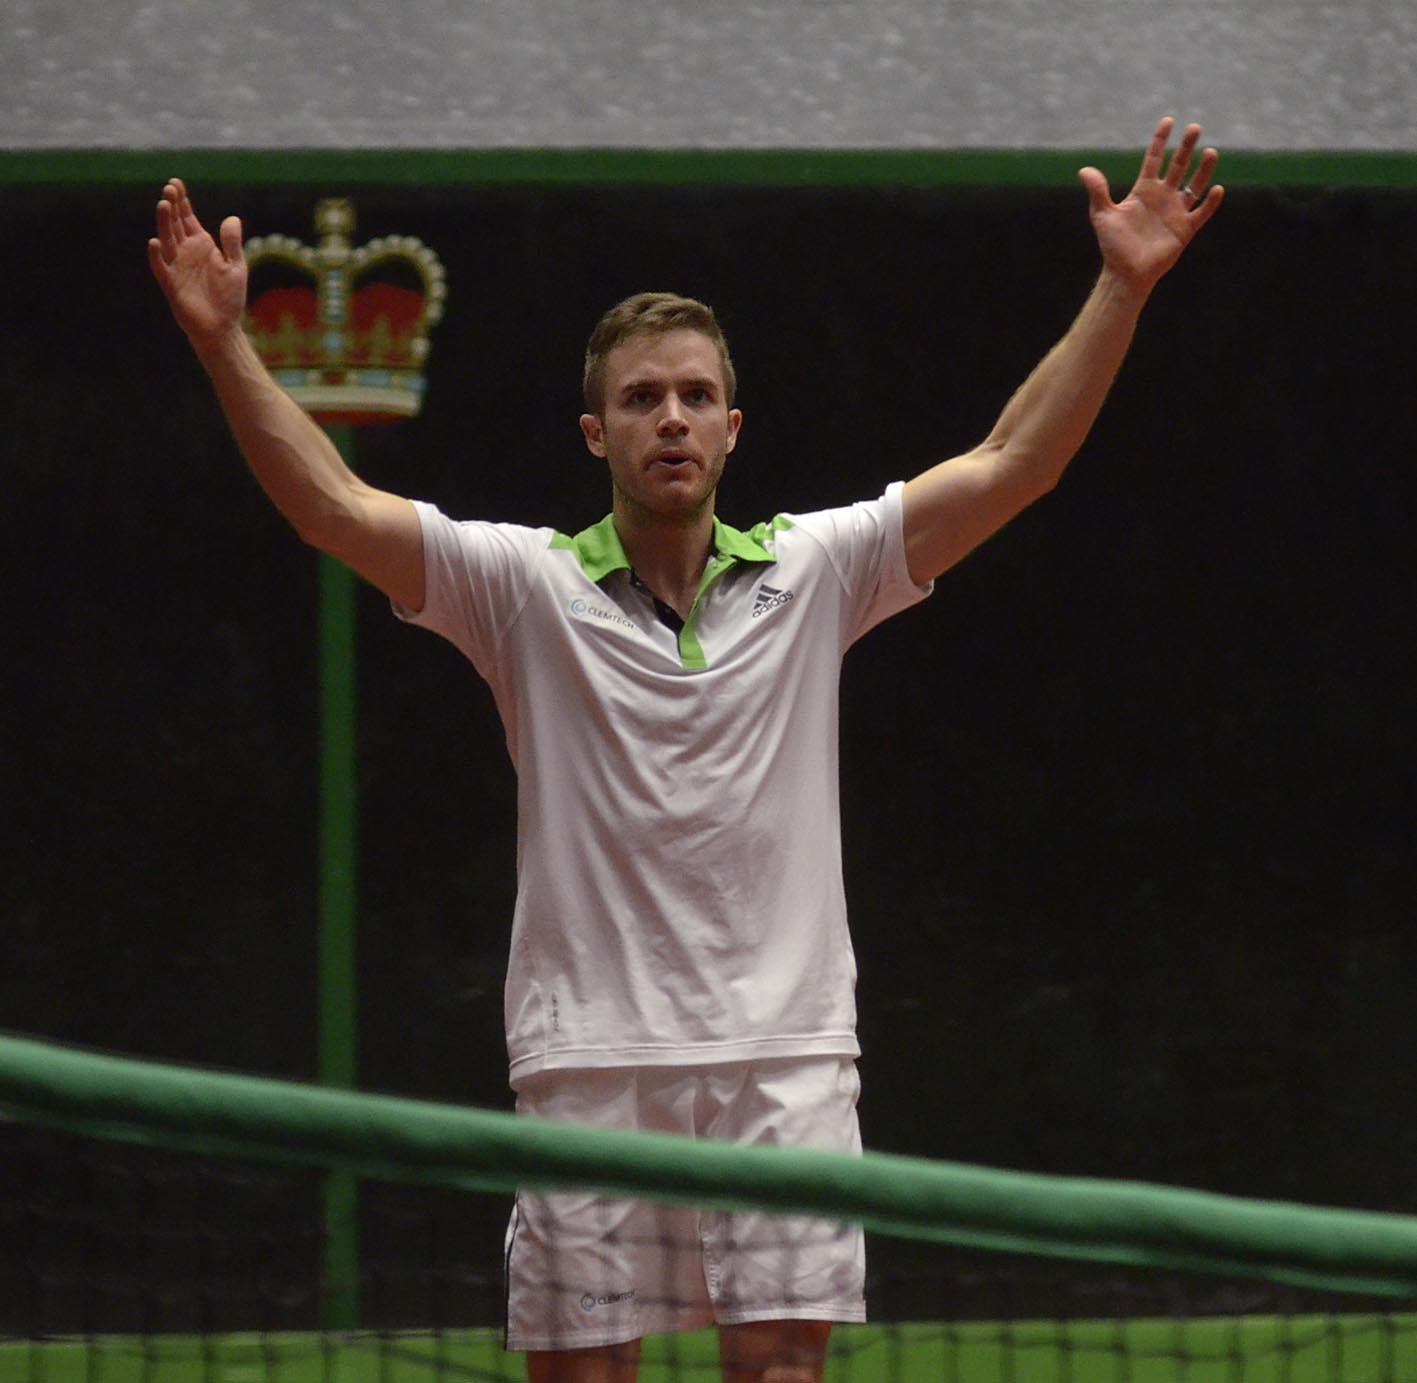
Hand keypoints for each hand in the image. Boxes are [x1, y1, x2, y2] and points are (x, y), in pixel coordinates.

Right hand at [147, 179, 247, 347]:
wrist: (223, 326)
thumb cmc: (230, 297)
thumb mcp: (236, 267)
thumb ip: (231, 243)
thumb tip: (232, 218)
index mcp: (201, 245)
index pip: (187, 218)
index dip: (182, 201)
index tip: (176, 183)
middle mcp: (186, 252)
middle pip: (175, 224)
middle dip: (172, 206)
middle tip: (170, 189)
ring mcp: (177, 266)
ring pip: (166, 240)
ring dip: (164, 223)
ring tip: (164, 205)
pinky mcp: (171, 284)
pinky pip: (161, 267)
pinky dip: (157, 256)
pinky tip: (155, 242)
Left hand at [1078, 116, 1223, 294]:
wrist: (1125, 273)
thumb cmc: (1113, 246)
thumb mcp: (1102, 216)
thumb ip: (1098, 192)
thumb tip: (1083, 171)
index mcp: (1143, 191)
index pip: (1154, 160)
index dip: (1160, 141)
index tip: (1168, 121)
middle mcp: (1162, 197)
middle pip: (1177, 166)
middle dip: (1186, 148)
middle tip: (1195, 128)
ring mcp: (1175, 212)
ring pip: (1194, 185)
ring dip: (1203, 170)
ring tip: (1210, 152)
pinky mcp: (1185, 229)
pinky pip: (1201, 213)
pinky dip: (1210, 203)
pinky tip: (1216, 190)